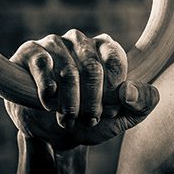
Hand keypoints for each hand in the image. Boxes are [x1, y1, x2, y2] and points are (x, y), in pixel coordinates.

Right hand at [5, 29, 159, 149]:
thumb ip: (143, 103)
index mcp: (107, 49)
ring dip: (70, 104)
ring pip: (68, 72)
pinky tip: (50, 105)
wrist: (52, 133)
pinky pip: (42, 64)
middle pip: (93, 69)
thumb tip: (129, 92)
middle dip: (93, 103)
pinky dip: (48, 91)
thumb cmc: (91, 118)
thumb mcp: (124, 116)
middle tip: (89, 120)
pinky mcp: (31, 51)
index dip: (113, 92)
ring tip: (68, 120)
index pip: (116, 61)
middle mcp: (81, 40)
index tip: (109, 112)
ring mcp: (54, 43)